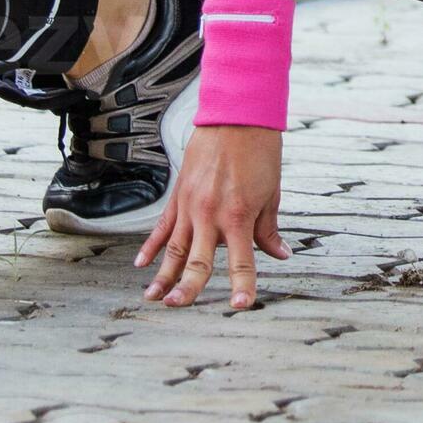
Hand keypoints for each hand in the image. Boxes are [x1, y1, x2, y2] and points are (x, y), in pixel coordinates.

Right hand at [136, 123, 289, 309]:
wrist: (237, 116)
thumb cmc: (260, 153)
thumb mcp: (271, 193)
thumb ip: (268, 229)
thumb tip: (280, 254)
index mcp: (238, 216)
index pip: (242, 261)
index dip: (242, 286)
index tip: (241, 306)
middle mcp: (210, 214)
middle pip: (197, 260)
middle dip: (187, 287)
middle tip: (177, 306)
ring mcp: (190, 205)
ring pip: (174, 248)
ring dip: (162, 275)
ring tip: (153, 297)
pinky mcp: (178, 195)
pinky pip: (163, 226)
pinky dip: (151, 246)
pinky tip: (141, 264)